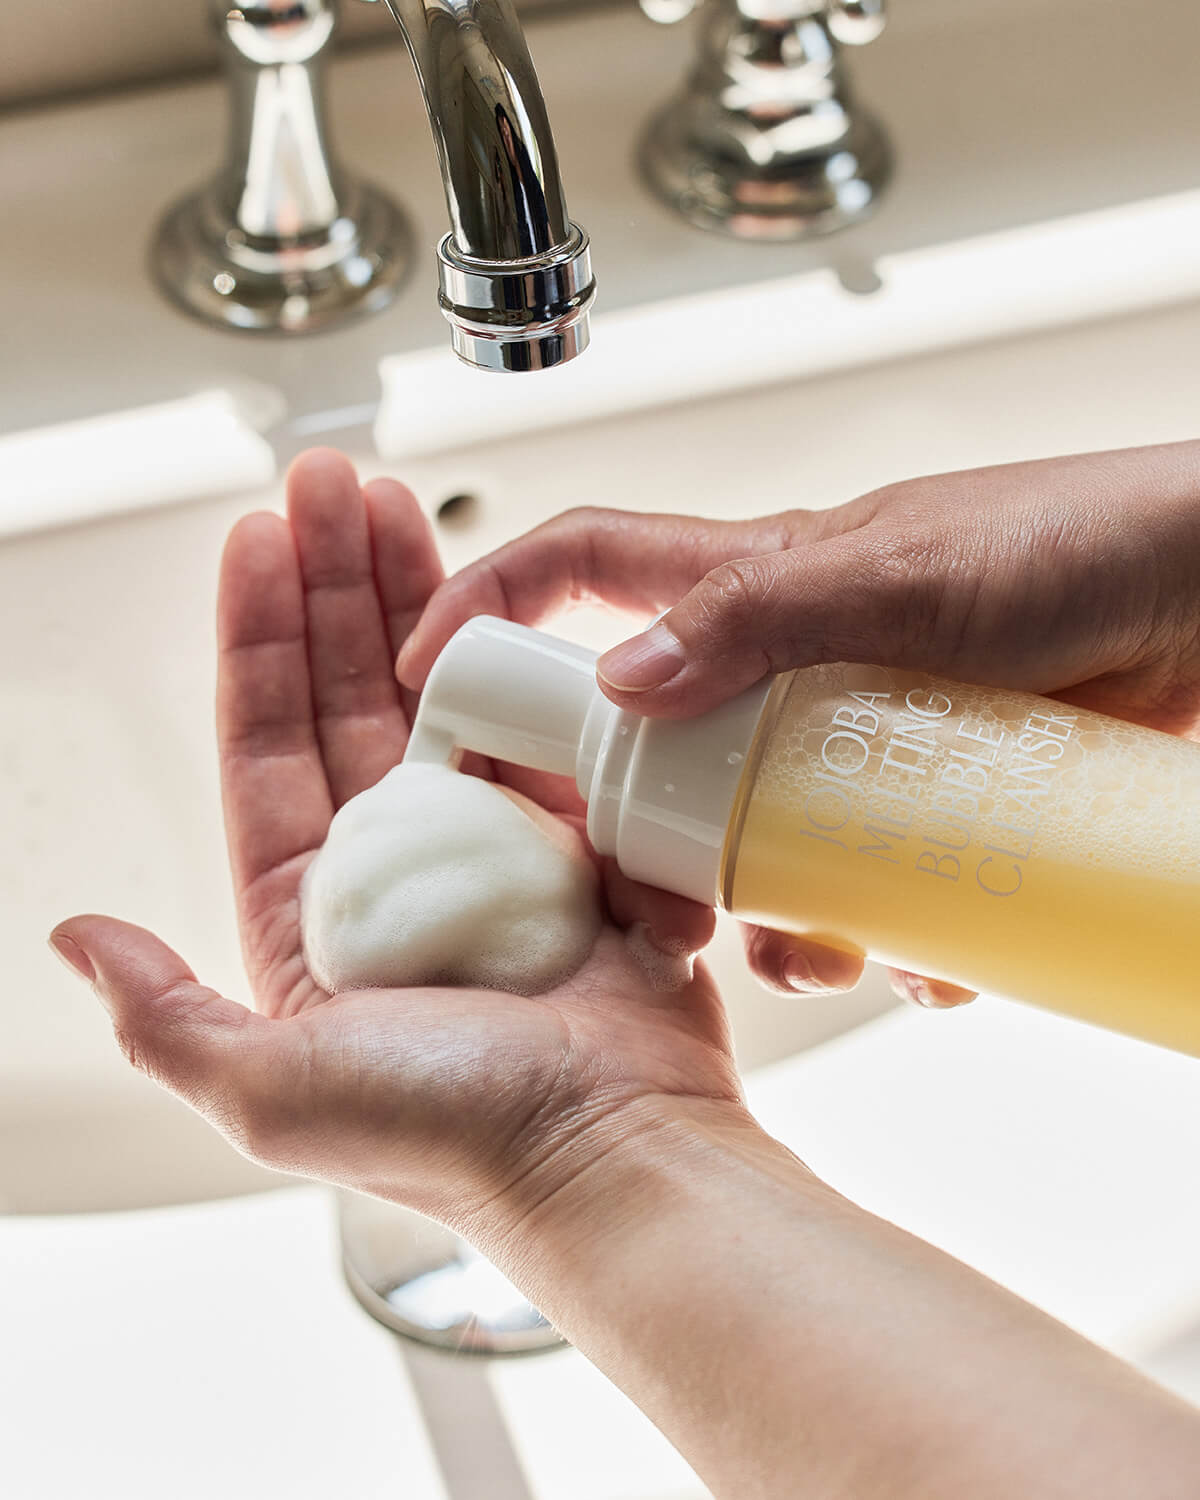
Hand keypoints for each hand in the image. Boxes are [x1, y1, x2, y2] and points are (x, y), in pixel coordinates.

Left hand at [49, 450, 744, 1235]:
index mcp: (310, 918)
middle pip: (346, 696)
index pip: (266, 745)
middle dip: (334, 587)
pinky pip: (535, 737)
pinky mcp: (571, 847)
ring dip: (417, 600)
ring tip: (397, 506)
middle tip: (329, 488)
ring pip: (437, 696)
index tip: (256, 543)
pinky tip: (498, 596)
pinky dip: (517, 665)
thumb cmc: (453, 1134)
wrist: (612, 1152)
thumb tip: (75, 938)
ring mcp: (484, 853)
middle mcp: (390, 877)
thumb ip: (160, 1013)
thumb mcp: (268, 1086)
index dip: (254, 639)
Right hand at [399, 440, 1199, 1008]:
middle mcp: (783, 665)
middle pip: (646, 749)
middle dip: (623, 827)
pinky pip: (857, 889)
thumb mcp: (903, 574)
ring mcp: (846, 741)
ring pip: (747, 842)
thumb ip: (761, 614)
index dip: (486, 605)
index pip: (580, 567)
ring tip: (808, 946)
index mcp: (753, 584)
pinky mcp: (916, 807)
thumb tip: (622, 677)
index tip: (425, 679)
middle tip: (636, 898)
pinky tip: (917, 950)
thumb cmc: (1075, 545)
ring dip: (760, 910)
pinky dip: (875, 933)